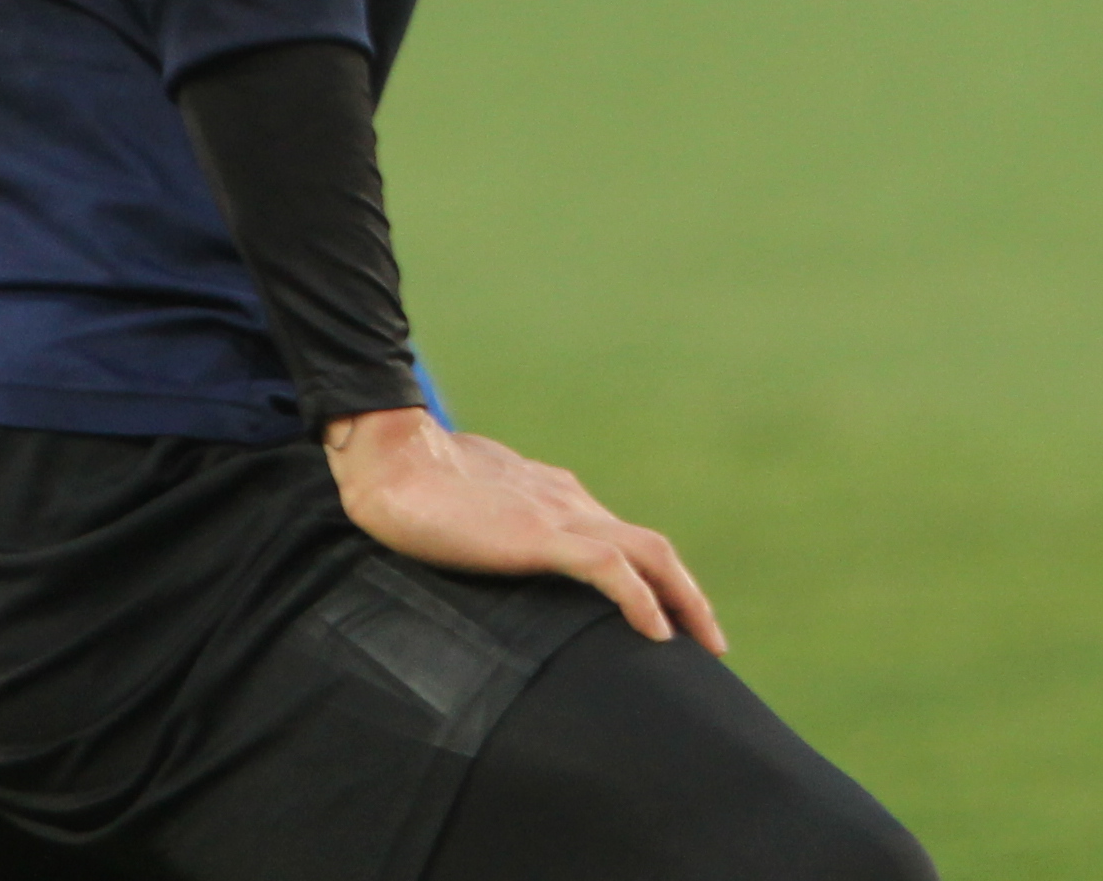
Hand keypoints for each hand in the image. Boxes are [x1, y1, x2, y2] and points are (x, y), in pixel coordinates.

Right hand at [323, 409, 725, 653]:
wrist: (391, 461)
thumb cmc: (417, 487)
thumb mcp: (474, 511)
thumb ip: (496, 527)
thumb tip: (493, 548)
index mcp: (556, 498)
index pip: (622, 538)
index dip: (653, 578)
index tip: (672, 616)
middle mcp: (570, 503)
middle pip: (652, 547)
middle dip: (688, 594)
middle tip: (710, 639)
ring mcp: (560, 515)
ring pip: (648, 553)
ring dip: (684, 599)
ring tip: (705, 642)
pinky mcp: (540, 534)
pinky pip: (609, 567)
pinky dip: (641, 598)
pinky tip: (657, 633)